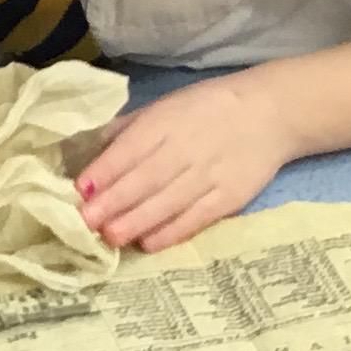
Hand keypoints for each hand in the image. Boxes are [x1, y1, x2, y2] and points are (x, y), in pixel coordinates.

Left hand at [77, 73, 297, 250]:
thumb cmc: (206, 109)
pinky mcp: (230, 196)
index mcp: (166, 121)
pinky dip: (172, 232)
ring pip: (169, 202)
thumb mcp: (165, 107)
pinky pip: (197, 218)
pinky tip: (149, 243)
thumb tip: (91, 152)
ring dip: (137, 222)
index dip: (106, 170)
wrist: (270, 112)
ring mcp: (210, 174)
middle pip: (146, 179)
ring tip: (111, 237)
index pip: (132, 148)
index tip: (80, 189)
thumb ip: (129, 130)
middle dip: (114, 202)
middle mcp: (187, 148)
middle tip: (86, 223)